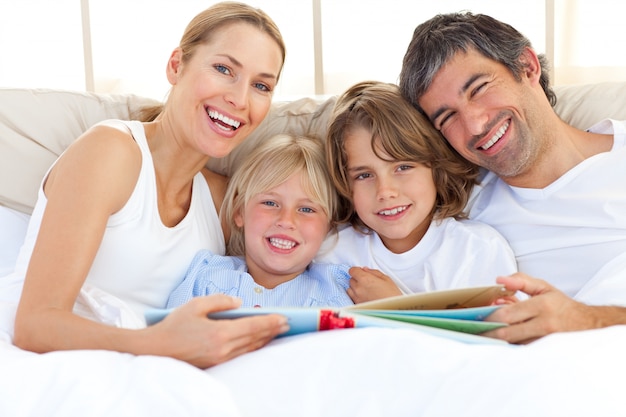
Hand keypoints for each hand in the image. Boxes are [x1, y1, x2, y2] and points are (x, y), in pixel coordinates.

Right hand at [145, 295, 288, 367]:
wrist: (156, 349)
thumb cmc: (174, 325)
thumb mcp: (196, 305)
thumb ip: (220, 301)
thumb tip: (239, 303)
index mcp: (219, 333)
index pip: (253, 326)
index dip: (271, 322)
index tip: (285, 318)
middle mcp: (223, 349)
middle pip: (255, 338)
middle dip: (272, 330)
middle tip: (288, 323)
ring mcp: (220, 358)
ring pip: (249, 348)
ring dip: (265, 339)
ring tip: (277, 331)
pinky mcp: (216, 364)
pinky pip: (241, 354)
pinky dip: (253, 346)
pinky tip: (258, 341)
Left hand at [347, 266, 401, 303]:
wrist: (394, 310)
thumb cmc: (392, 295)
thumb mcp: (386, 279)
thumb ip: (374, 272)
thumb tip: (365, 270)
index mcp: (365, 279)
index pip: (352, 270)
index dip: (356, 270)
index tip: (360, 271)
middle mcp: (358, 288)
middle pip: (351, 279)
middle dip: (357, 279)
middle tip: (366, 281)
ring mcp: (357, 297)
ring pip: (349, 289)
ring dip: (354, 287)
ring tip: (364, 289)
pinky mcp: (357, 305)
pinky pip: (352, 297)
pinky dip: (355, 295)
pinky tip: (364, 296)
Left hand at [482, 272, 625, 343]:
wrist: (589, 325)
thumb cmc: (561, 305)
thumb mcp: (544, 287)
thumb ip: (521, 280)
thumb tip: (500, 279)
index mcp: (542, 305)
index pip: (508, 314)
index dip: (490, 317)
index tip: (478, 317)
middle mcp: (545, 324)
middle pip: (508, 332)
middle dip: (489, 332)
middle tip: (475, 330)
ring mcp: (546, 340)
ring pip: (514, 343)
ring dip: (498, 340)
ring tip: (485, 334)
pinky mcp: (546, 351)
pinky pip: (522, 350)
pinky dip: (510, 345)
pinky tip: (501, 341)